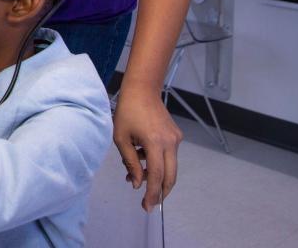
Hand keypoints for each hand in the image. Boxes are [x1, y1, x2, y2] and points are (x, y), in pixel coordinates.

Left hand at [113, 87, 182, 210]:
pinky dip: (157, 162)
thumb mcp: (121, 138)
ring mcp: (176, 139)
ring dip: (155, 175)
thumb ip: (130, 162)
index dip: (152, 194)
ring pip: (170, 167)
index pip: (156, 176)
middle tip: (148, 202)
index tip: (147, 207)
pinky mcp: (176, 136)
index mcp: (155, 143)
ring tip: (134, 171)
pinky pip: (168, 156)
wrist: (142, 90)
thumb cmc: (126, 111)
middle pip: (170, 177)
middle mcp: (170, 143)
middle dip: (160, 192)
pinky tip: (140, 155)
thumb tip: (137, 184)